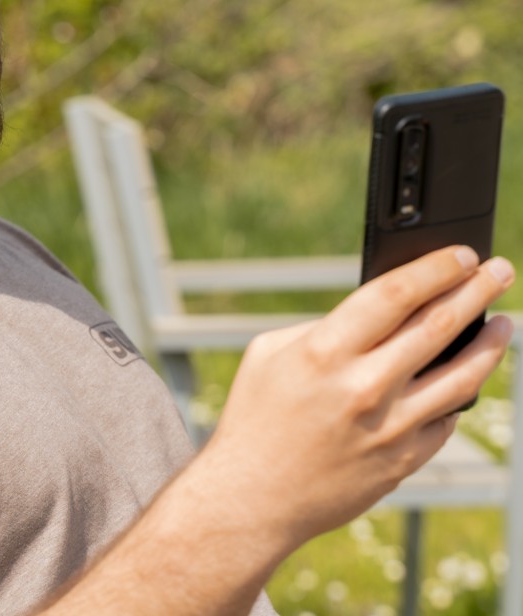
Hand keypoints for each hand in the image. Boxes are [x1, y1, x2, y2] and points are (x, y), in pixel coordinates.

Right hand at [197, 245, 513, 555]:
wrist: (253, 495)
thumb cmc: (255, 416)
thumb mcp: (271, 353)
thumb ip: (324, 329)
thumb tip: (376, 317)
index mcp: (325, 351)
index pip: (396, 295)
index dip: (435, 269)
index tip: (460, 255)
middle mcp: (364, 387)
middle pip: (438, 326)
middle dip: (477, 291)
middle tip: (499, 271)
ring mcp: (390, 428)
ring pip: (461, 376)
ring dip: (490, 344)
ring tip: (505, 323)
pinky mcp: (404, 461)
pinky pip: (446, 418)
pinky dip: (460, 393)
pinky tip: (465, 377)